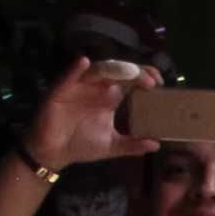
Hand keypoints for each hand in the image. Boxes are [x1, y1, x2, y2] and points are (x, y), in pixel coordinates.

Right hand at [21, 54, 161, 170]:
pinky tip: (85, 63)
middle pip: (118, 72)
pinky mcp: (61, 91)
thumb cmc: (81, 144)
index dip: (143, 77)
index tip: (159, 83)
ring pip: (98, 71)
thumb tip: (156, 144)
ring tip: (130, 73)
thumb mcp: (112, 146)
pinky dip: (76, 69)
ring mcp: (79, 87)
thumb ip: (133, 145)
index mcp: (109, 98)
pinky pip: (69, 77)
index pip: (129, 81)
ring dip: (114, 69)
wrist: (54, 153)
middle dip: (134, 72)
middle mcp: (96, 89)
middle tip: (151, 81)